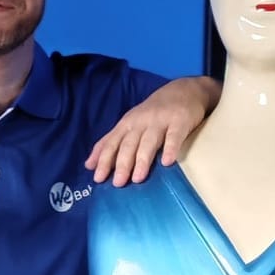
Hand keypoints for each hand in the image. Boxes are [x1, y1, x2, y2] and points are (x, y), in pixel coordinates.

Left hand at [85, 75, 220, 185]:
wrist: (185, 90)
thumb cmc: (154, 112)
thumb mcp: (129, 123)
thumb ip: (110, 143)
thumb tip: (89, 165)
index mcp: (127, 124)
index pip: (112, 143)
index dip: (104, 160)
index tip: (98, 178)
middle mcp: (141, 122)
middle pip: (128, 144)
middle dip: (122, 164)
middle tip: (118, 184)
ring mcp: (160, 121)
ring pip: (148, 142)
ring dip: (142, 160)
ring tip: (137, 178)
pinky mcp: (180, 121)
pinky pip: (174, 136)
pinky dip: (170, 148)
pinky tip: (167, 162)